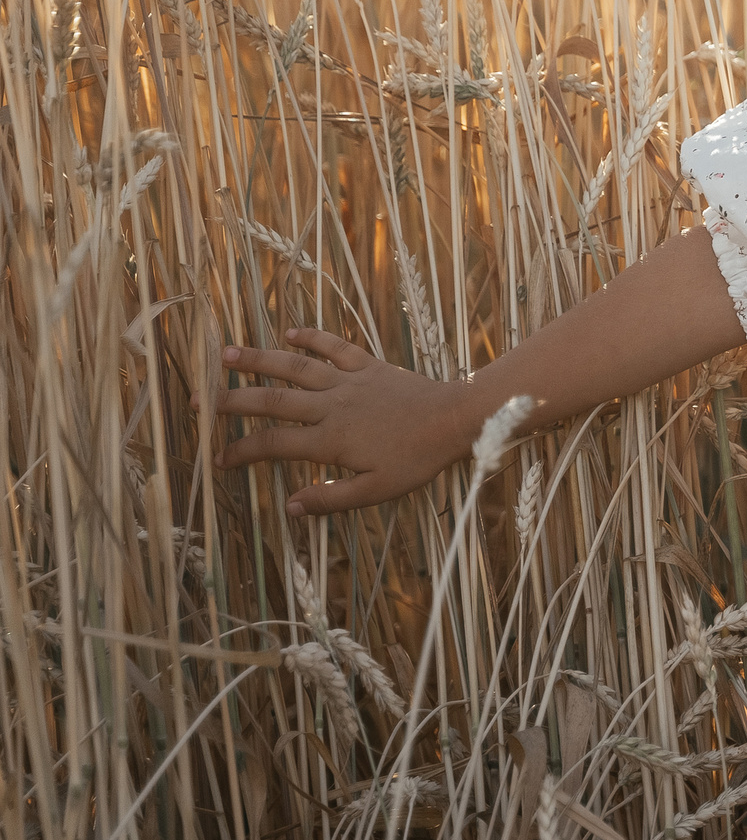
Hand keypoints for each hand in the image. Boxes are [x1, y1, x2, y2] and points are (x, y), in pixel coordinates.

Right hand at [211, 328, 472, 516]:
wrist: (456, 420)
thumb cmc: (418, 459)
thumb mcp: (376, 491)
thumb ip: (331, 498)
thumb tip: (289, 508)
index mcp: (330, 440)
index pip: (271, 445)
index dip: (239, 451)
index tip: (216, 458)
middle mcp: (332, 406)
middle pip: (271, 401)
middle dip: (230, 401)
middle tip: (197, 401)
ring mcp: (350, 381)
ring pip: (295, 368)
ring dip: (259, 360)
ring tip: (225, 355)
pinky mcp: (370, 365)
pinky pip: (335, 347)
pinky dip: (312, 338)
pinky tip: (289, 332)